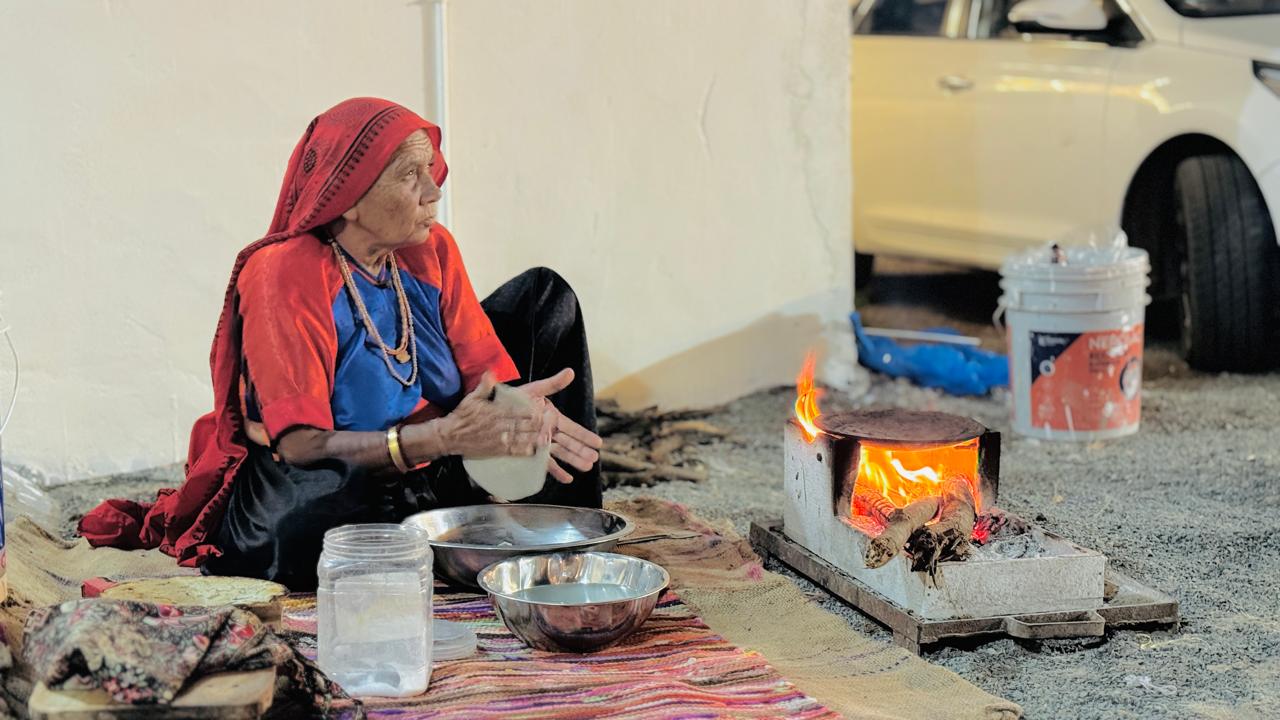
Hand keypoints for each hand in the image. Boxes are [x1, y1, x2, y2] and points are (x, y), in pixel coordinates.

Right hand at [438, 372, 543, 457]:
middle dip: (541, 423)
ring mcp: (501, 439)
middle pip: (528, 424)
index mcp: (497, 411)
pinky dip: (530, 450)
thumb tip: (490, 371)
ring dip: (538, 436)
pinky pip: (518, 451)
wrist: (450, 437)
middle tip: (551, 421)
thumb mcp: (472, 397)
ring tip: (549, 434)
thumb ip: (484, 385)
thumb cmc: (462, 416)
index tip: (545, 406)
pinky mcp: (499, 451)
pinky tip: (539, 449)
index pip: (522, 409)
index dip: (536, 409)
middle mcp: (501, 425)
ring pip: (526, 438)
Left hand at [520, 369, 603, 483]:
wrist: (493, 410)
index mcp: (551, 417)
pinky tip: (567, 479)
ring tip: (587, 468)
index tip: (598, 442)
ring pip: (560, 453)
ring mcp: (539, 443)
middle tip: (594, 458)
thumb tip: (571, 371)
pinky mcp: (530, 452)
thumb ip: (553, 383)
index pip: (571, 428)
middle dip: (582, 451)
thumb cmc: (514, 398)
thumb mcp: (534, 389)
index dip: (585, 435)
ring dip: (573, 460)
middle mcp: (547, 431)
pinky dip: (556, 471)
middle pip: (568, 443)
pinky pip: (544, 463)